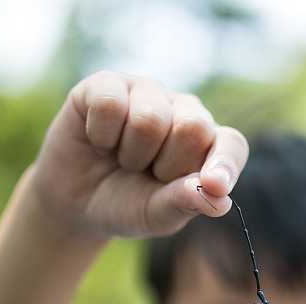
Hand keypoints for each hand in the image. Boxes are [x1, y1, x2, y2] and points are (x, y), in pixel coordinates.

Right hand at [30, 70, 246, 238]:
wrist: (74, 202)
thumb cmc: (125, 205)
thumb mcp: (155, 215)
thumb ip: (185, 204)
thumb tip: (221, 200)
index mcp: (206, 145)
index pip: (231, 144)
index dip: (226, 163)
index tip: (215, 185)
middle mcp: (182, 111)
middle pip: (193, 127)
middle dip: (166, 165)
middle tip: (148, 175)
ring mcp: (146, 93)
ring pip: (149, 119)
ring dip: (131, 154)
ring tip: (123, 159)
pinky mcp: (106, 85)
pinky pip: (110, 104)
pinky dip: (101, 135)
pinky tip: (99, 141)